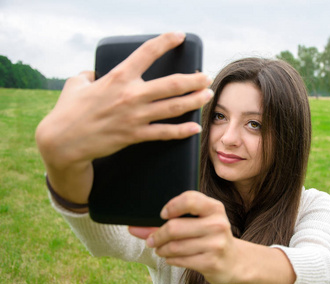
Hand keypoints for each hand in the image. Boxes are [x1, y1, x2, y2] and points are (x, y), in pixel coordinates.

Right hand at [36, 32, 212, 204]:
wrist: (62, 143)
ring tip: (208, 95)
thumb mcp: (76, 84)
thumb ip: (88, 75)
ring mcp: (134, 116)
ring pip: (173, 107)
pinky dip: (182, 131)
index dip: (166, 41)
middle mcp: (130, 95)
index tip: (180, 36)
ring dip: (194, 100)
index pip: (147, 52)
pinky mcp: (134, 135)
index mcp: (117, 77)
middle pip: (171, 84)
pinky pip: (164, 133)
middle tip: (206, 76)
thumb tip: (93, 74)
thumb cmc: (68, 111)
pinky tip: (194, 128)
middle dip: (193, 79)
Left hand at [129, 191, 240, 283]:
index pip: (189, 199)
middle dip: (158, 235)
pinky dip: (170, 259)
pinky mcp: (211, 262)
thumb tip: (135, 228)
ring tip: (160, 249)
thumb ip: (170, 221)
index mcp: (214, 208)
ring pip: (175, 246)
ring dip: (161, 249)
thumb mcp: (199, 222)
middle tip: (152, 240)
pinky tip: (171, 257)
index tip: (162, 215)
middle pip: (175, 227)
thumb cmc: (210, 236)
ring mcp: (216, 244)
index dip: (171, 206)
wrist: (233, 260)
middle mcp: (217, 224)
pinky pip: (180, 260)